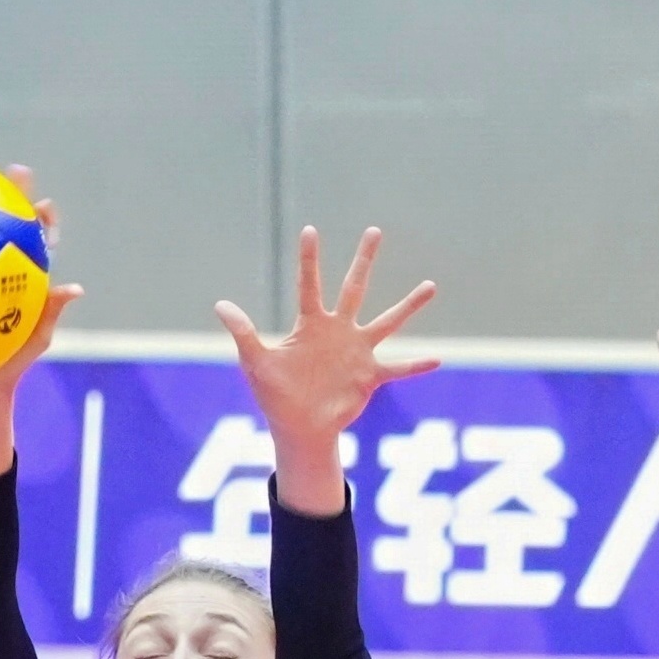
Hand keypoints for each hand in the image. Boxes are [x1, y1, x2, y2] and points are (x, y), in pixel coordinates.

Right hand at [0, 163, 81, 486]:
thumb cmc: (6, 367)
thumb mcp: (31, 341)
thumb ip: (48, 313)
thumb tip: (72, 289)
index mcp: (22, 280)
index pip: (34, 242)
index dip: (40, 219)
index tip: (43, 202)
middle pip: (4, 228)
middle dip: (8, 197)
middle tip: (12, 172)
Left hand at [214, 224, 438, 516]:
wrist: (299, 428)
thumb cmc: (276, 395)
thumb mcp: (256, 363)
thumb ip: (243, 332)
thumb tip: (220, 304)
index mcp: (310, 325)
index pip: (309, 284)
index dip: (309, 259)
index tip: (310, 230)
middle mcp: (338, 331)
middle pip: (354, 288)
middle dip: (364, 260)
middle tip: (374, 230)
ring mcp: (357, 352)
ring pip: (388, 322)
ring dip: (408, 305)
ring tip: (430, 285)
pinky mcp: (370, 376)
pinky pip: (398, 368)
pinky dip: (416, 366)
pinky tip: (438, 359)